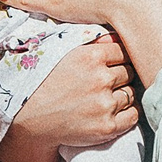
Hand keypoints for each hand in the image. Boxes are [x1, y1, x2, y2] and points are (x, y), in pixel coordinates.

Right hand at [0, 34, 141, 161]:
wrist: (28, 119)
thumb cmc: (45, 84)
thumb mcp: (64, 54)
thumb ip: (93, 44)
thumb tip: (118, 35)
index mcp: (91, 57)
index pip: (123, 51)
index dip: (117, 59)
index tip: (109, 65)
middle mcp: (100, 79)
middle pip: (129, 72)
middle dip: (120, 77)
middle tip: (104, 84)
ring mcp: (104, 104)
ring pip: (131, 94)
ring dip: (122, 96)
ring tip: (103, 98)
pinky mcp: (106, 126)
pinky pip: (133, 116)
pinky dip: (127, 114)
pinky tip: (113, 112)